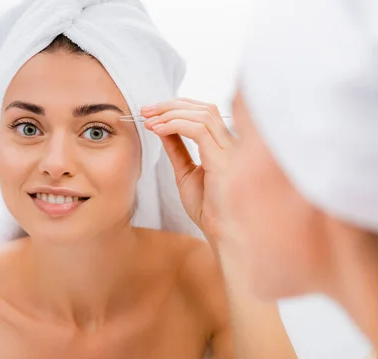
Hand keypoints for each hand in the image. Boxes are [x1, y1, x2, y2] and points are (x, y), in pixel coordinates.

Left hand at [141, 98, 235, 243]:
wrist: (220, 233)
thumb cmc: (208, 209)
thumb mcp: (186, 172)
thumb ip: (177, 149)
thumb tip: (162, 128)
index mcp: (225, 145)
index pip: (205, 112)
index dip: (178, 107)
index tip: (151, 112)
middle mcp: (231, 143)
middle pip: (204, 107)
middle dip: (172, 104)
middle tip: (146, 110)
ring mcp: (231, 149)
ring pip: (202, 114)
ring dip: (171, 113)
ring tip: (149, 120)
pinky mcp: (223, 159)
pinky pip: (199, 130)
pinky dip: (175, 125)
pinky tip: (158, 130)